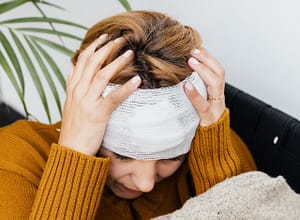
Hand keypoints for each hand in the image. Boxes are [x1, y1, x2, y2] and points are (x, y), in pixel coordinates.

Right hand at [58, 35, 140, 154]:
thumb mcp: (70, 103)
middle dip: (107, 48)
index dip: (94, 46)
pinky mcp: (97, 113)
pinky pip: (113, 97)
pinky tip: (136, 80)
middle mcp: (78, 91)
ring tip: (130, 53)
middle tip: (121, 39)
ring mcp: (87, 101)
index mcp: (73, 88)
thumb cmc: (75, 128)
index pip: (82, 60)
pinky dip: (125, 88)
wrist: (71, 150)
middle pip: (93, 63)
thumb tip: (75, 68)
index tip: (105, 37)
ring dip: (117, 62)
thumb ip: (74, 85)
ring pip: (102, 75)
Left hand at [184, 48, 224, 125]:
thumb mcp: (200, 102)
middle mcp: (219, 98)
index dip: (209, 58)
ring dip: (204, 70)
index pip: (217, 70)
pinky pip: (203, 105)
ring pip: (216, 85)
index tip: (197, 47)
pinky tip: (186, 86)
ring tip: (191, 61)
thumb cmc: (201, 121)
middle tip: (193, 50)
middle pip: (220, 74)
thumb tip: (179, 76)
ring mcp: (215, 108)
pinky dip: (195, 94)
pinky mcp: (207, 118)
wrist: (211, 144)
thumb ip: (195, 90)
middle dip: (207, 60)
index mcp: (216, 93)